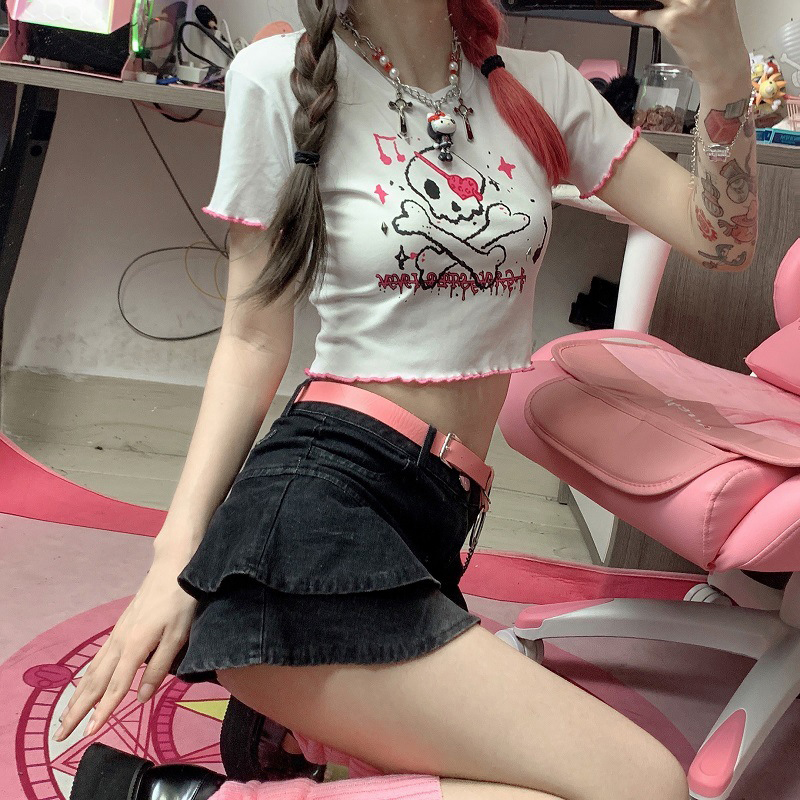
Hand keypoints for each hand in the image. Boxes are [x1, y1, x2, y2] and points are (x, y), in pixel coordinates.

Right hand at [52, 551, 197, 741]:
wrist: (171, 567)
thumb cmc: (180, 601)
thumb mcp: (178, 634)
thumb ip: (160, 666)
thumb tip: (140, 697)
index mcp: (134, 646)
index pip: (116, 687)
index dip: (103, 711)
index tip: (87, 734)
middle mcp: (120, 642)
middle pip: (95, 682)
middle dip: (78, 709)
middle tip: (61, 733)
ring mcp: (118, 633)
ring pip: (93, 670)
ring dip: (78, 695)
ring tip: (66, 715)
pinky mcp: (120, 627)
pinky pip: (99, 658)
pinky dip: (88, 676)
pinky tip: (86, 683)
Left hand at [610, 1, 748, 82]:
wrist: (722, 64)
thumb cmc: (718, 37)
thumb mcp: (712, 4)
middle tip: (651, 2)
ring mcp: (685, 5)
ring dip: (640, 2)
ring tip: (630, 3)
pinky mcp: (672, 22)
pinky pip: (642, 13)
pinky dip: (627, 12)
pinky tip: (619, 10)